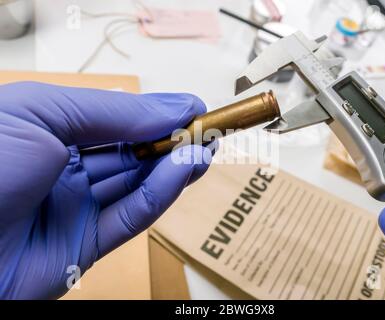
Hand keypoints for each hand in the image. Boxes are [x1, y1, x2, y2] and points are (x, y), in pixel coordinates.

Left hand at [0, 82, 214, 298]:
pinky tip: (182, 171)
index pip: (116, 121)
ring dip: (174, 166)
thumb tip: (172, 106)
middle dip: (173, 139)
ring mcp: (76, 209)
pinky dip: (161, 194)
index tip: (195, 107)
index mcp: (49, 132)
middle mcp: (65, 170)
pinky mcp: (85, 247)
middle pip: (132, 153)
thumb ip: (112, 113)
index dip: (157, 113)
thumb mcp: (43, 114)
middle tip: (210, 128)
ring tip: (205, 147)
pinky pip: (131, 217)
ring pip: (138, 185)